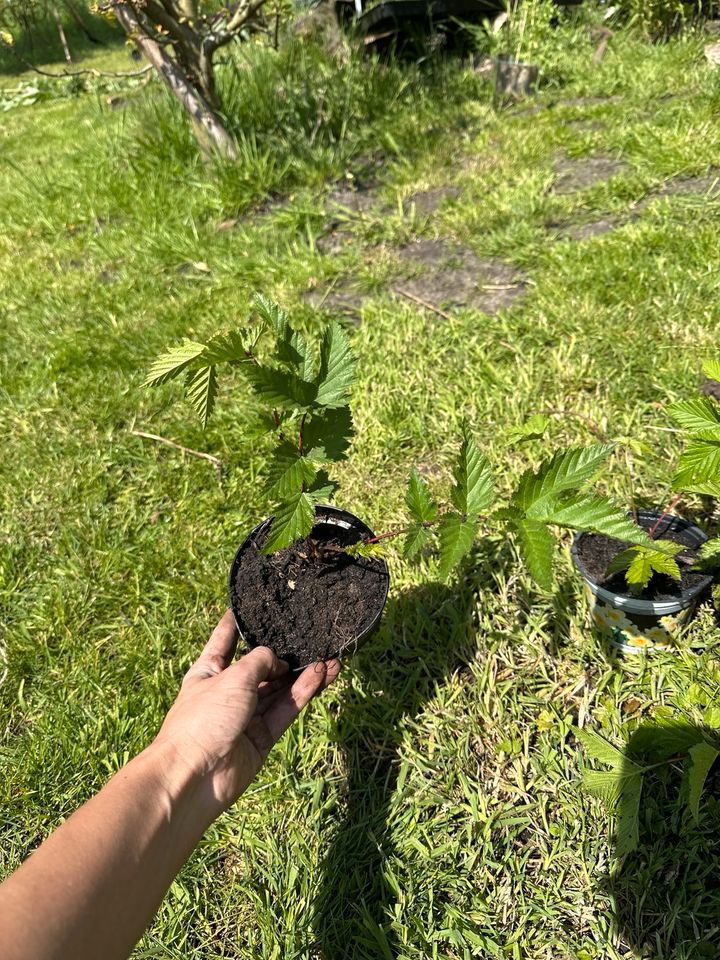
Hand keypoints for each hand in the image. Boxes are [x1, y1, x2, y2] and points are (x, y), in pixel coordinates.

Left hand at [154, 610, 340, 811]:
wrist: (195, 776)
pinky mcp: (262, 738)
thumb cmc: (204, 718)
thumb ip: (261, 660)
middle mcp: (228, 691)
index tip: (246, 605)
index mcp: (209, 671)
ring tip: (331, 658)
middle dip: (285, 655)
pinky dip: (304, 692)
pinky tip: (322, 675)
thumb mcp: (233, 677)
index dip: (235, 623)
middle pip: (261, 667)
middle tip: (311, 638)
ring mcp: (246, 716)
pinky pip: (286, 709)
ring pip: (280, 689)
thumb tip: (280, 661)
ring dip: (303, 674)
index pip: (225, 640)